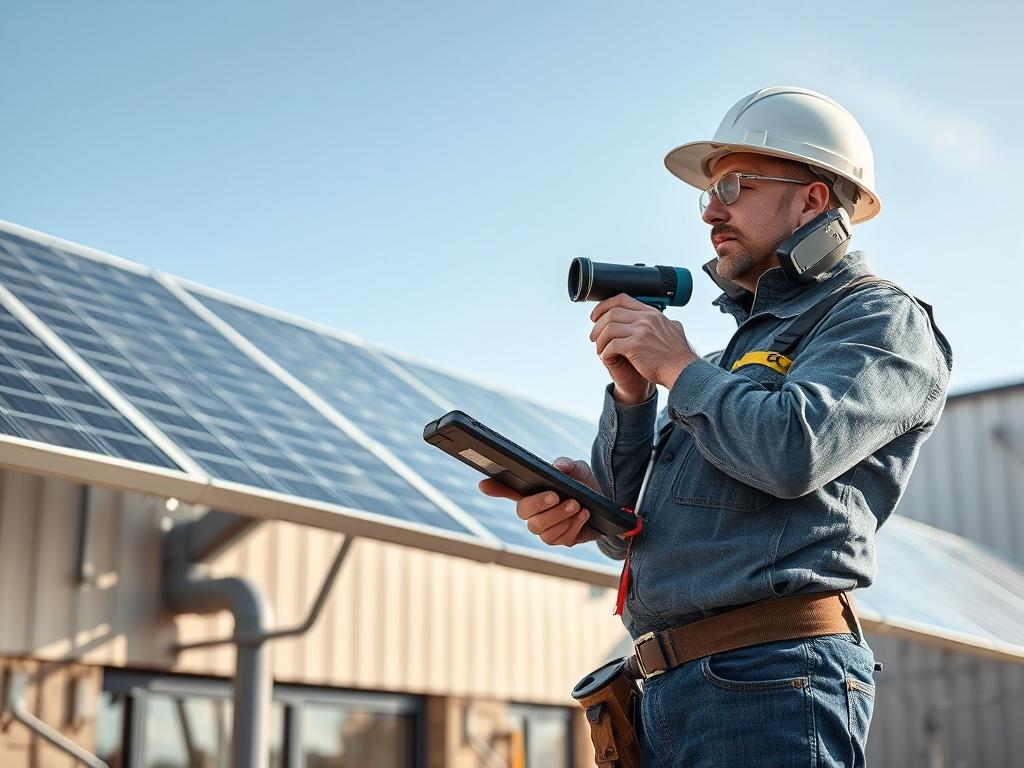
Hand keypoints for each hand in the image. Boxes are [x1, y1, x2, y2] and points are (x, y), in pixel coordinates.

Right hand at [478, 457, 602, 546]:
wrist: (605, 505)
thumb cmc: (584, 484)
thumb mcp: (578, 470)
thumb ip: (568, 465)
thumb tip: (558, 467)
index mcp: (531, 491)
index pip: (506, 489)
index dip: (493, 488)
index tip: (483, 484)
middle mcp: (533, 511)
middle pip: (523, 513)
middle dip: (539, 504)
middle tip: (557, 495)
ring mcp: (545, 528)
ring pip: (541, 529)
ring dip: (560, 516)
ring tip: (577, 505)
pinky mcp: (560, 539)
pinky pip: (560, 538)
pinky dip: (573, 526)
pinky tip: (584, 515)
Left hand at [590, 294, 698, 392]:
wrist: (682, 371)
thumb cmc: (677, 356)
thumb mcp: (674, 330)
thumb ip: (667, 324)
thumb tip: (669, 322)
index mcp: (651, 313)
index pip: (622, 299)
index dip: (605, 305)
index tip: (597, 316)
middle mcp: (646, 319)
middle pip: (612, 313)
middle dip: (598, 325)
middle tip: (594, 336)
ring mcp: (640, 331)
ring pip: (609, 329)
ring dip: (600, 340)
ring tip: (599, 349)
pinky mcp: (635, 346)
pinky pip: (612, 345)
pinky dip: (605, 352)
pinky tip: (606, 357)